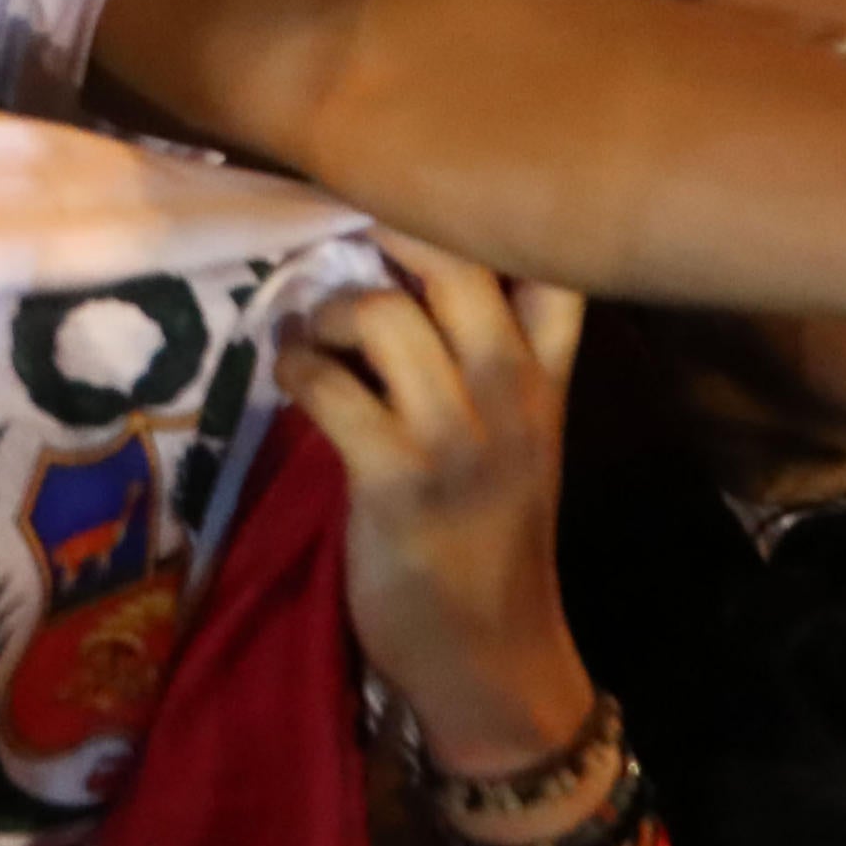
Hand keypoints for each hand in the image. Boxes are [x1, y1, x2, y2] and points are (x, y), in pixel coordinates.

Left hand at [282, 239, 592, 771]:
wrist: (493, 664)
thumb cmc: (490, 541)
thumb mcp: (518, 439)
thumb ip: (489, 358)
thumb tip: (404, 266)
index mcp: (546, 381)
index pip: (554, 267)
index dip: (495, 208)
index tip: (432, 181)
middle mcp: (512, 397)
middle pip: (460, 263)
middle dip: (390, 228)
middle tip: (345, 241)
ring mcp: (456, 440)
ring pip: (389, 314)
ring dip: (331, 308)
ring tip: (314, 331)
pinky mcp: (396, 482)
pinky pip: (332, 385)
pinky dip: (297, 365)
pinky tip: (292, 374)